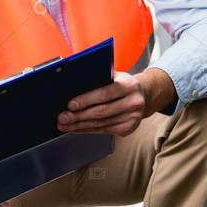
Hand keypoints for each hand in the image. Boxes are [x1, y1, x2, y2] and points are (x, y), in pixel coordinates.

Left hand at [56, 68, 174, 136]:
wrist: (144, 96)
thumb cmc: (123, 84)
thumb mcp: (116, 76)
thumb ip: (100, 79)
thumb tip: (73, 85)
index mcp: (129, 85)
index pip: (105, 93)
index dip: (86, 100)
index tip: (70, 105)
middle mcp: (133, 102)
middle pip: (102, 112)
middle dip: (79, 116)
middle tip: (62, 117)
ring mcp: (133, 118)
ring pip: (101, 124)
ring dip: (80, 125)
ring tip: (64, 124)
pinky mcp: (128, 129)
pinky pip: (104, 131)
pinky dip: (88, 130)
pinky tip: (76, 128)